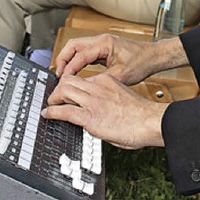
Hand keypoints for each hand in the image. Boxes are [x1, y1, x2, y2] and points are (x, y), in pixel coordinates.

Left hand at [41, 72, 166, 148]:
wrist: (151, 121)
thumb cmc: (142, 114)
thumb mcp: (122, 96)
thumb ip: (108, 97)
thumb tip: (100, 108)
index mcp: (106, 80)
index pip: (81, 78)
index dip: (69, 85)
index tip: (66, 91)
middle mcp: (97, 87)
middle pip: (68, 80)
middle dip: (58, 88)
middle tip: (54, 97)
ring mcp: (93, 101)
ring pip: (63, 91)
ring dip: (53, 98)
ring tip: (51, 105)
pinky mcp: (90, 117)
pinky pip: (64, 111)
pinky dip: (52, 112)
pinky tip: (48, 115)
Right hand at [55, 32, 186, 82]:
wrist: (153, 57)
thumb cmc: (142, 62)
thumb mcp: (121, 75)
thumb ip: (101, 80)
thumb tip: (85, 88)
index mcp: (104, 43)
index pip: (80, 55)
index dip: (70, 68)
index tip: (62, 80)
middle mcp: (101, 40)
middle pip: (73, 45)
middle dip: (63, 59)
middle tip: (58, 75)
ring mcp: (101, 44)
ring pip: (77, 48)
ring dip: (68, 60)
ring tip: (63, 75)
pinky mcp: (103, 49)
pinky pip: (84, 53)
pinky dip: (77, 61)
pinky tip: (75, 73)